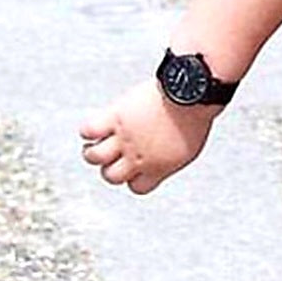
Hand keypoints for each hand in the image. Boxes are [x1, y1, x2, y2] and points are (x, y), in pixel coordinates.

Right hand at [78, 79, 217, 193]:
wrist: (190, 93)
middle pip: (111, 176)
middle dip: (110, 168)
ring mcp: (125, 138)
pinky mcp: (115, 117)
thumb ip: (169, 159)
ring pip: (93, 157)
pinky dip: (87, 130)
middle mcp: (139, 157)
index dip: (133, 178)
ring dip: (93, 152)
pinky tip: (95, 127)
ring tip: (96, 144)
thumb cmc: (194, 114)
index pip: (137, 187)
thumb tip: (159, 160)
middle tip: (113, 155)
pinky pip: (88, 131)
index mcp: (159, 169)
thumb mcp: (188, 148)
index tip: (134, 167)